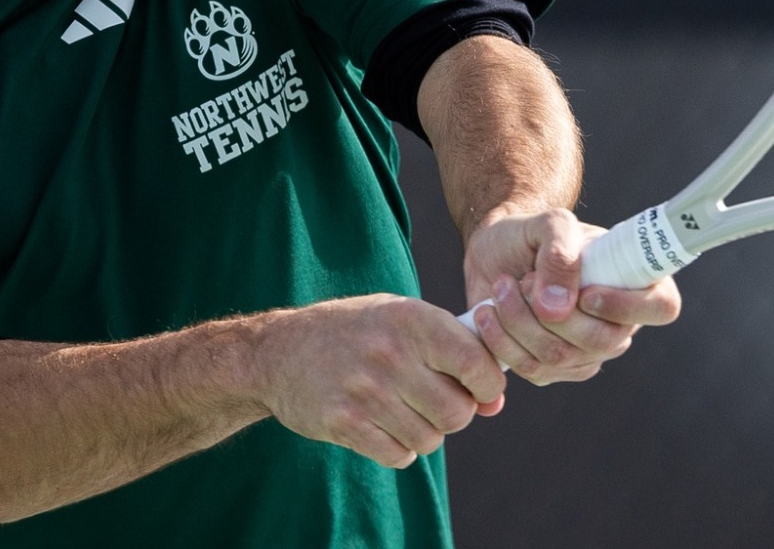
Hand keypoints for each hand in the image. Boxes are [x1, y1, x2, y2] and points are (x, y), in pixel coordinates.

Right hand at [252, 294, 506, 467]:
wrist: (278, 352)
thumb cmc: (355, 332)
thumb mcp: (402, 319)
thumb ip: (454, 351)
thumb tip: (495, 403)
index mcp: (412, 319)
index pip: (477, 363)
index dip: (488, 385)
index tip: (479, 389)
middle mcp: (390, 353)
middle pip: (457, 412)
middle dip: (455, 414)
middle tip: (435, 402)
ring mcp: (365, 390)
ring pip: (429, 439)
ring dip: (424, 433)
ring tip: (404, 412)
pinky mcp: (344, 422)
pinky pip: (398, 455)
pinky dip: (399, 449)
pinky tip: (383, 427)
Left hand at [462, 208, 681, 384]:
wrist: (496, 253)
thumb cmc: (531, 233)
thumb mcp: (547, 223)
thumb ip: (559, 251)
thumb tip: (558, 308)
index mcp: (635, 281)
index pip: (661, 306)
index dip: (627, 306)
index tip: (585, 294)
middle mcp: (619, 322)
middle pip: (601, 341)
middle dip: (549, 312)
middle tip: (518, 280)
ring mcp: (588, 352)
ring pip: (561, 357)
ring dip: (519, 322)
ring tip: (500, 289)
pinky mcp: (554, 370)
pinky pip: (534, 370)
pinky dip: (503, 342)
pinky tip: (488, 314)